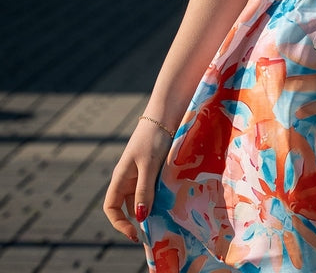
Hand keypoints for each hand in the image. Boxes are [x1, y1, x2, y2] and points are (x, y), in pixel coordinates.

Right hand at [103, 119, 172, 242]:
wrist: (165, 115)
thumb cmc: (153, 138)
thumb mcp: (148, 165)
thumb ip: (144, 190)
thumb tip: (140, 217)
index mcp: (120, 177)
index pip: (111, 207)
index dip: (119, 223)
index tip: (134, 233)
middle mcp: (129, 178)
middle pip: (128, 206)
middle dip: (139, 219)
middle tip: (156, 231)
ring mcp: (142, 174)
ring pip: (143, 198)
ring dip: (152, 208)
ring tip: (166, 217)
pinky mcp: (155, 169)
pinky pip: (155, 189)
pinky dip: (161, 197)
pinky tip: (173, 201)